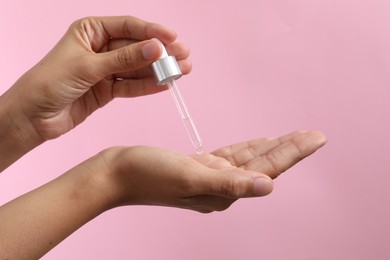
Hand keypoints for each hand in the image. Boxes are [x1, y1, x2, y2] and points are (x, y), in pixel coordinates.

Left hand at [5, 16, 190, 140]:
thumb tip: (155, 48)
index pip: (128, 27)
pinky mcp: (107, 90)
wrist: (32, 117)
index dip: (151, 32)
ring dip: (158, 71)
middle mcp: (100, 48)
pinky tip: (164, 85)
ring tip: (181, 72)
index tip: (172, 38)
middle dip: (160, 53)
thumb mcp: (88, 66)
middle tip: (183, 56)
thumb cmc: (49, 83)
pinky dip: (147, 86)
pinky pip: (131, 86)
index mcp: (90, 31)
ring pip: (137, 68)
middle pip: (136, 48)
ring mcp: (105, 70)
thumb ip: (124, 59)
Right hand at [103, 130, 326, 212]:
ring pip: (249, 159)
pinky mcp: (198, 166)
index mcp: (223, 192)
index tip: (316, 138)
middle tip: (314, 135)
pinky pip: (230, 156)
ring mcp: (210, 177)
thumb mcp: (191, 176)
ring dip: (271, 147)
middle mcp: (221, 187)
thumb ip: (230, 183)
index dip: (292, 153)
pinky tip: (259, 143)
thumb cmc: (148, 174)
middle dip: (289, 149)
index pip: (266, 170)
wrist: (116, 174)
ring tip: (293, 137)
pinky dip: (247, 148)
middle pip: (262, 165)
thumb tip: (269, 188)